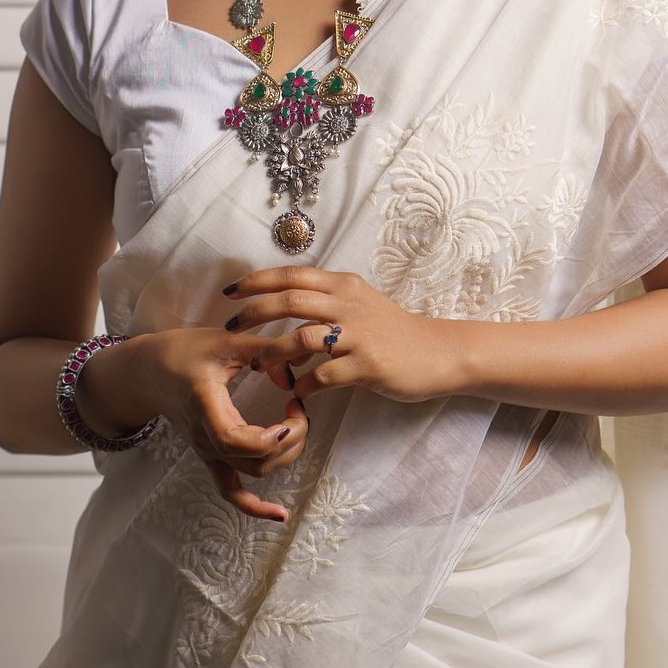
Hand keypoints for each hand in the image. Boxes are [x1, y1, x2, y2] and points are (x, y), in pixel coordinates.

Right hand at [81, 327, 309, 521]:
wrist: (150, 372)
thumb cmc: (184, 352)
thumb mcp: (224, 341)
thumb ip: (263, 351)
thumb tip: (295, 369)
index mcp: (205, 408)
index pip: (234, 441)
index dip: (269, 437)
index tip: (291, 412)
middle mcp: (205, 438)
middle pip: (255, 460)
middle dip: (291, 439)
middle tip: (299, 408)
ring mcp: (207, 452)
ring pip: (253, 473)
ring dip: (285, 456)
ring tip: (295, 425)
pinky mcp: (211, 457)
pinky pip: (231, 491)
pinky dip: (255, 507)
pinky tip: (280, 516)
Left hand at [219, 265, 458, 404]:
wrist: (437, 353)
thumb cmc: (393, 331)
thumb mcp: (359, 305)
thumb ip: (323, 305)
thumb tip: (283, 318)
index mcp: (343, 286)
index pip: (291, 276)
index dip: (256, 282)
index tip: (230, 292)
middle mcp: (348, 305)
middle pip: (289, 301)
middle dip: (253, 314)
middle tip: (231, 328)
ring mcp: (358, 335)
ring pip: (302, 340)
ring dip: (274, 356)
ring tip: (260, 369)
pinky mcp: (367, 366)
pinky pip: (323, 376)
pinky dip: (302, 385)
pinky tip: (297, 392)